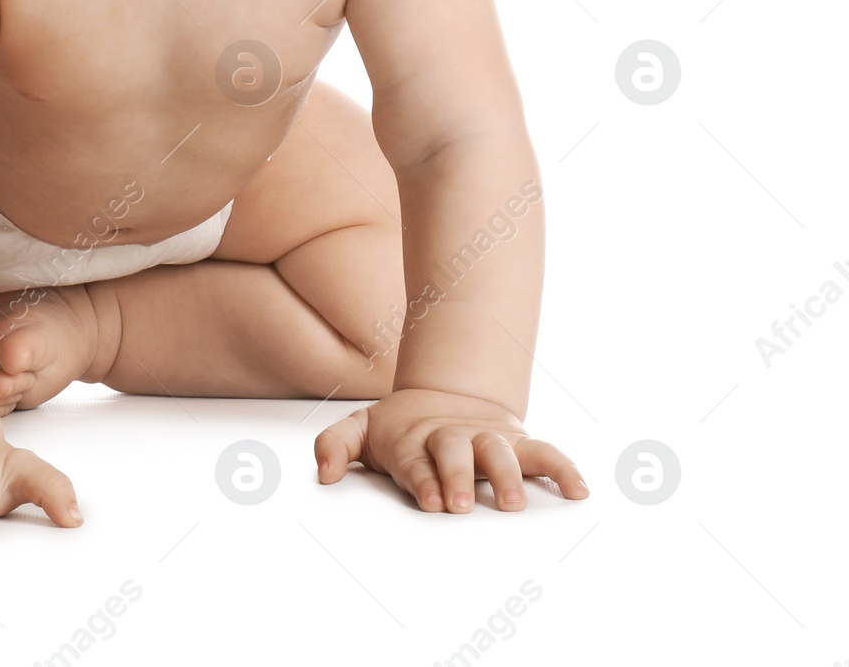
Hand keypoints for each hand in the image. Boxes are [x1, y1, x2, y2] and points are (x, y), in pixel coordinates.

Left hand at [314, 388, 587, 511]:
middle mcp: (453, 438)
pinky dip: (563, 468)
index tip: (432, 500)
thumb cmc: (402, 428)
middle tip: (460, 506)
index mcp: (415, 439)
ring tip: (513, 504)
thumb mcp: (362, 428)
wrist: (444, 396)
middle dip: (459, 477)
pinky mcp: (516, 441)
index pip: (417, 461)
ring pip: (501, 451)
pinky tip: (578, 491)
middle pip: (456, 453)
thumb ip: (336, 444)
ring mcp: (486, 438)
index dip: (424, 479)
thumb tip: (323, 472)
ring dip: (507, 475)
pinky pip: (544, 453)